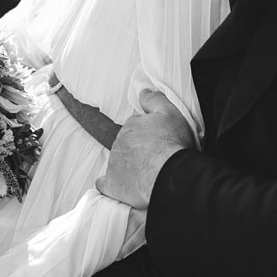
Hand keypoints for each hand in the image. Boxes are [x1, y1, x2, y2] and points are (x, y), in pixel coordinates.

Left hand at [96, 89, 194, 209]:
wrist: (169, 173)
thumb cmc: (172, 143)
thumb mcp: (170, 112)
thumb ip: (154, 99)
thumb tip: (143, 90)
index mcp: (131, 126)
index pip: (135, 126)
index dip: (148, 133)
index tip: (158, 139)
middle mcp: (118, 144)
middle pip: (126, 144)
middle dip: (137, 148)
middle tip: (155, 155)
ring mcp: (113, 165)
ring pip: (118, 161)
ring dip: (128, 164)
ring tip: (147, 171)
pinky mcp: (112, 185)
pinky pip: (104, 183)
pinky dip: (111, 184)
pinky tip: (120, 185)